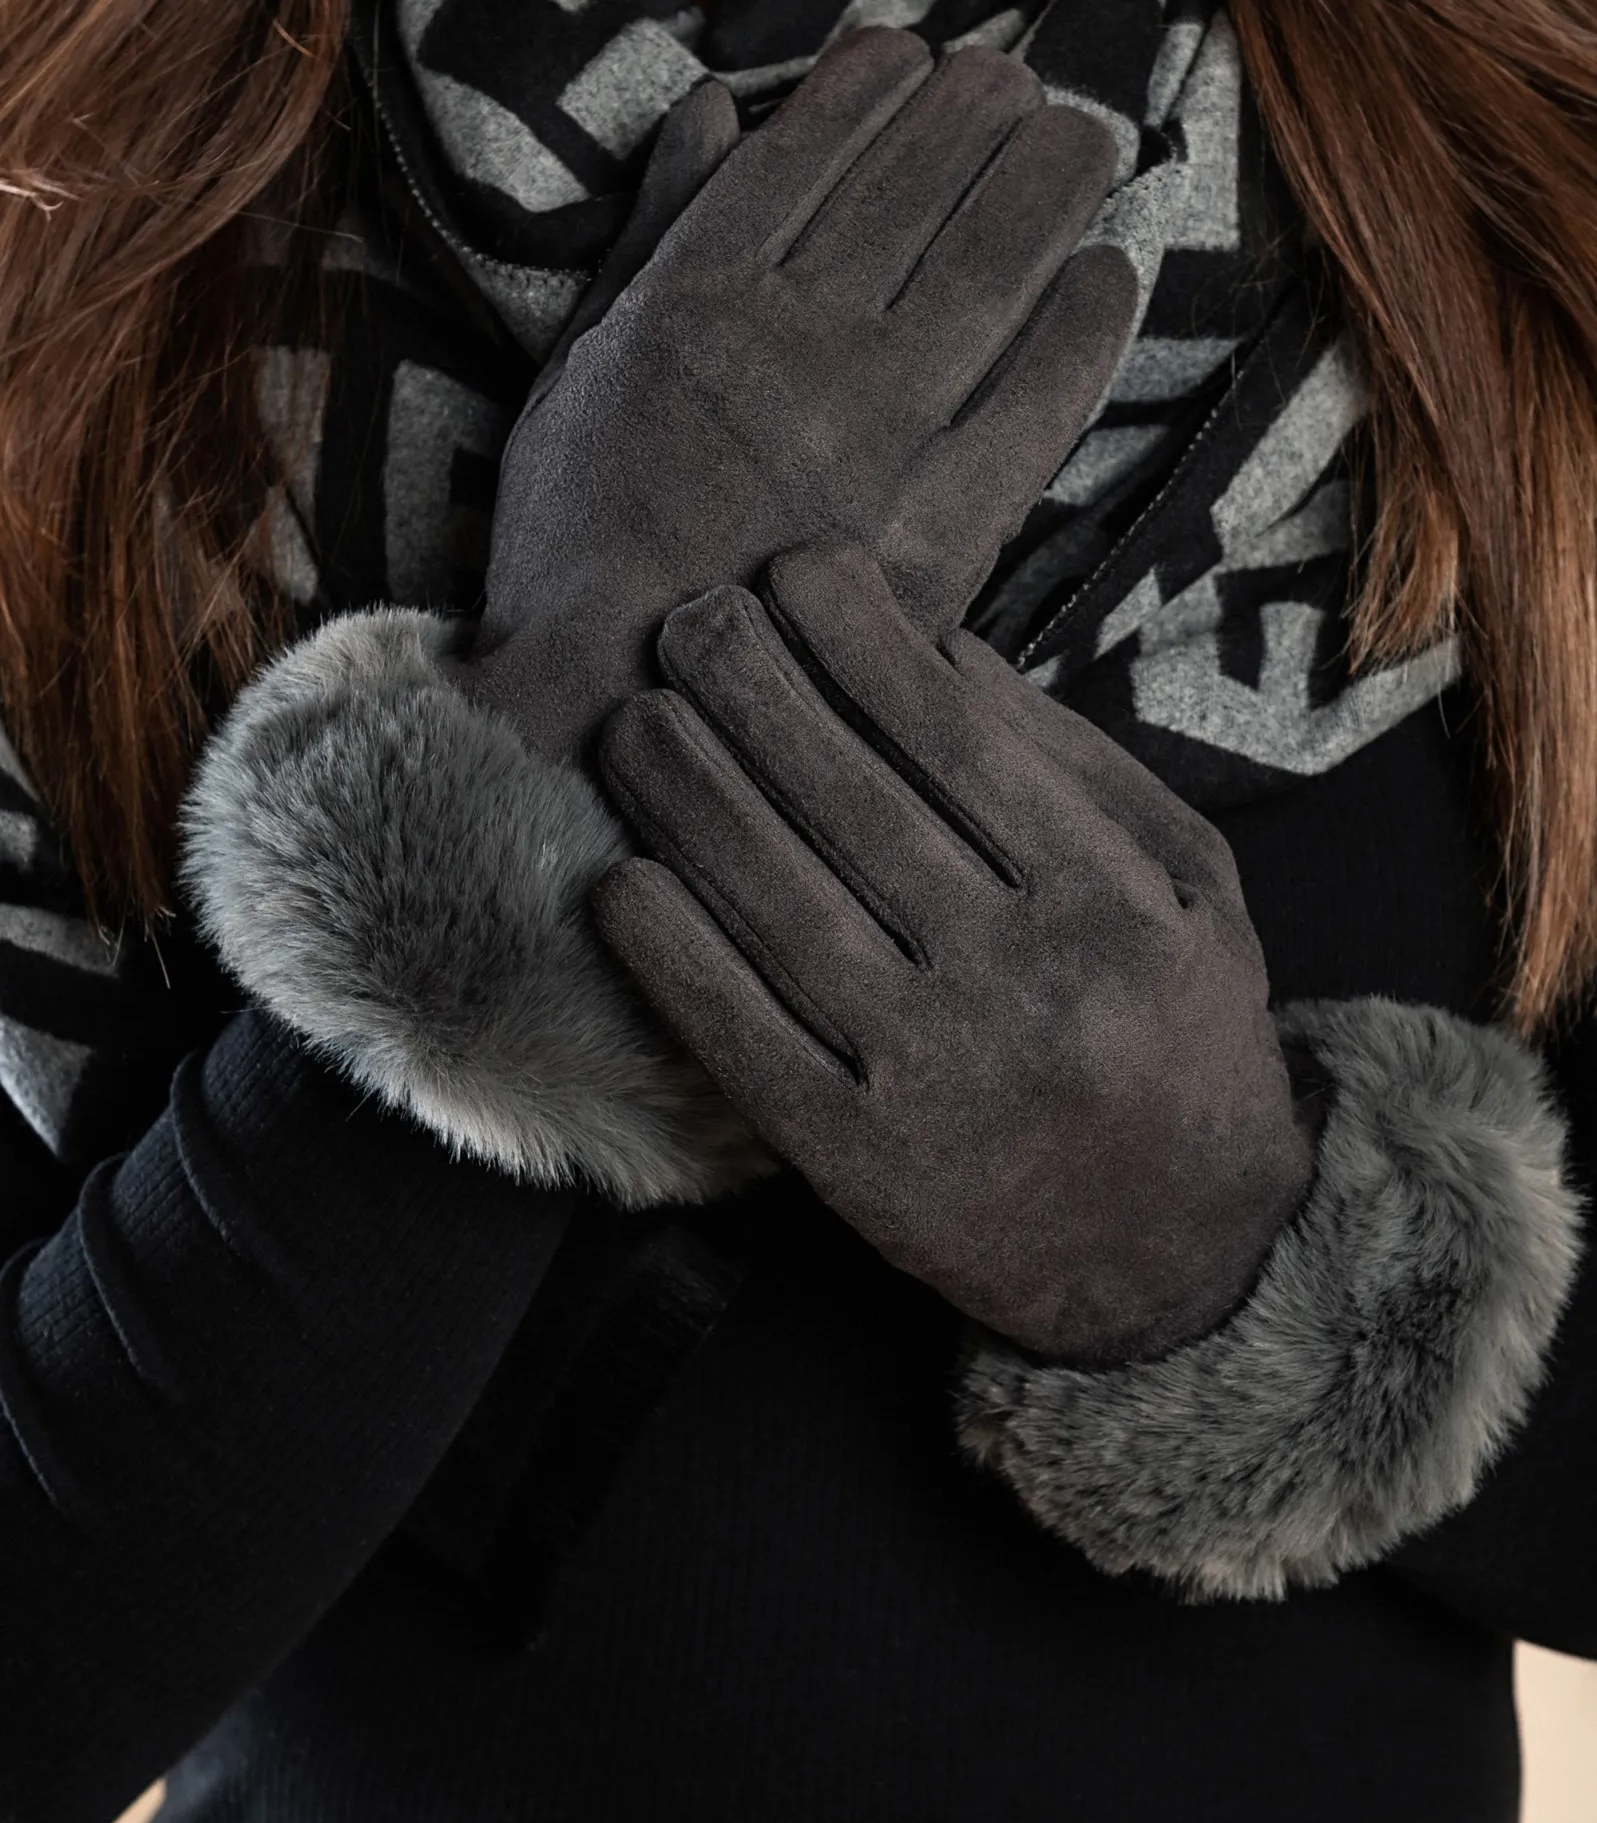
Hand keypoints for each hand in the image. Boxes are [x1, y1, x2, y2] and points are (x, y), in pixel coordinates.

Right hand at [462, 28, 1134, 760]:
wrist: (602, 717)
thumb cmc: (574, 546)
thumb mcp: (573, 368)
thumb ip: (649, 233)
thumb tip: (714, 104)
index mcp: (693, 302)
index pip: (815, 145)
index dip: (883, 81)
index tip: (919, 54)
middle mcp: (794, 347)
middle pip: (922, 180)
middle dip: (985, 108)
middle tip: (1021, 86)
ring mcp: (878, 435)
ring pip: (996, 259)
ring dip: (1052, 178)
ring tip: (1081, 141)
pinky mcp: (946, 526)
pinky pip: (1043, 394)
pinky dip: (1084, 321)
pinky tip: (1106, 273)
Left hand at [592, 544, 1314, 1363]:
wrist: (1181, 1253)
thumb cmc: (1182, 1034)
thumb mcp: (1194, 883)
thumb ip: (1081, 764)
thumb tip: (941, 645)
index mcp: (1107, 898)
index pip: (951, 736)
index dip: (854, 638)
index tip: (790, 570)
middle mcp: (1021, 978)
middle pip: (849, 803)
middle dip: (750, 689)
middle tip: (685, 618)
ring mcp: (934, 1073)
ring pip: (780, 907)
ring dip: (687, 800)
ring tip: (633, 721)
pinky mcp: (859, 1159)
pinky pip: (743, 1039)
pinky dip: (672, 956)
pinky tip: (621, 879)